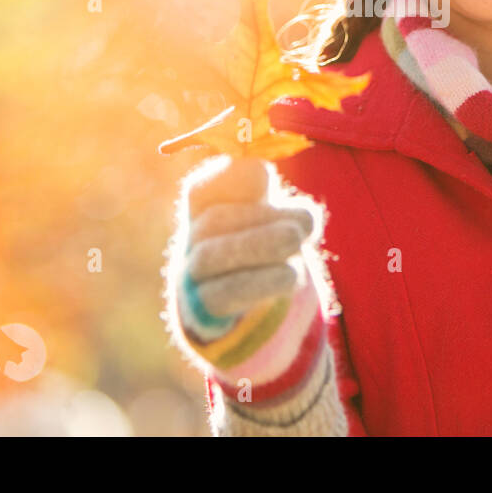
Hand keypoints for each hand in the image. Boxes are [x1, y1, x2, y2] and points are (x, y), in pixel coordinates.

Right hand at [180, 156, 317, 319]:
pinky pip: (222, 294)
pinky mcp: (203, 314)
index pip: (202, 189)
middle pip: (214, 220)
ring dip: (259, 244)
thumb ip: (268, 198)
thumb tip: (269, 180)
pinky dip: (260, 282)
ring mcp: (191, 279)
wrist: (252, 317)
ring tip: (296, 241)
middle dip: (260, 217)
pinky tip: (290, 275)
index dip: (228, 177)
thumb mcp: (269, 218)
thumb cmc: (262, 253)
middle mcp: (191, 242)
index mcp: (205, 212)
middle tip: (300, 226)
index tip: (264, 175)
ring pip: (211, 256)